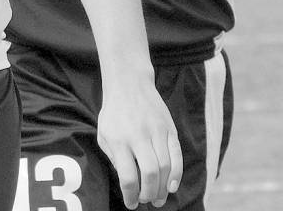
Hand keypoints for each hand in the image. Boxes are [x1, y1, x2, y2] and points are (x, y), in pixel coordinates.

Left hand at [97, 77, 181, 208]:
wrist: (129, 83)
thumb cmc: (114, 113)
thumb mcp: (104, 134)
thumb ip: (115, 159)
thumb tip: (129, 183)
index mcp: (118, 139)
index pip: (128, 176)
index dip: (131, 195)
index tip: (131, 204)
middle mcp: (138, 135)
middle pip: (150, 173)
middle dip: (150, 194)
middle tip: (147, 201)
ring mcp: (156, 131)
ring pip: (166, 167)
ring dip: (163, 188)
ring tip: (159, 197)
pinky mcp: (169, 128)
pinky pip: (177, 155)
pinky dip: (177, 174)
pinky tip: (172, 186)